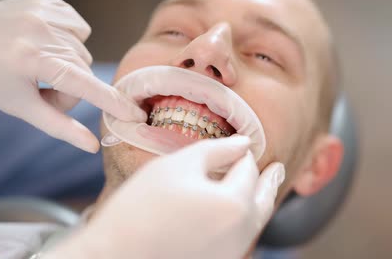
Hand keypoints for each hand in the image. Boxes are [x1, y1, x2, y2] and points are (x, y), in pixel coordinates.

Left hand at [0, 0, 145, 151]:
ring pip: (83, 49)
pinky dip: (68, 37)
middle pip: (84, 70)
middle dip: (70, 86)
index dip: (112, 102)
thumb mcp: (20, 107)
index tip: (136, 114)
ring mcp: (44, 10)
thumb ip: (59, 126)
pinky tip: (45, 40)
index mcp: (32, 59)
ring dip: (70, 62)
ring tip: (41, 64)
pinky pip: (78, 26)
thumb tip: (93, 146)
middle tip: (43, 90)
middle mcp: (40, 31)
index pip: (83, 84)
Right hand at [47, 136, 284, 258]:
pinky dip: (244, 220)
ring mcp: (230, 254)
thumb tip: (246, 144)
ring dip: (259, 202)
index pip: (248, 170)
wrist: (112, 255)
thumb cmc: (141, 206)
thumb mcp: (178, 165)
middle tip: (278, 170)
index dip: (244, 154)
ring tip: (263, 188)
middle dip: (270, 182)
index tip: (244, 145)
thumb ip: (217, 150)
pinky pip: (240, 238)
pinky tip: (235, 212)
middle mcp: (240, 234)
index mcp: (235, 205)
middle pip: (262, 201)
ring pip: (254, 222)